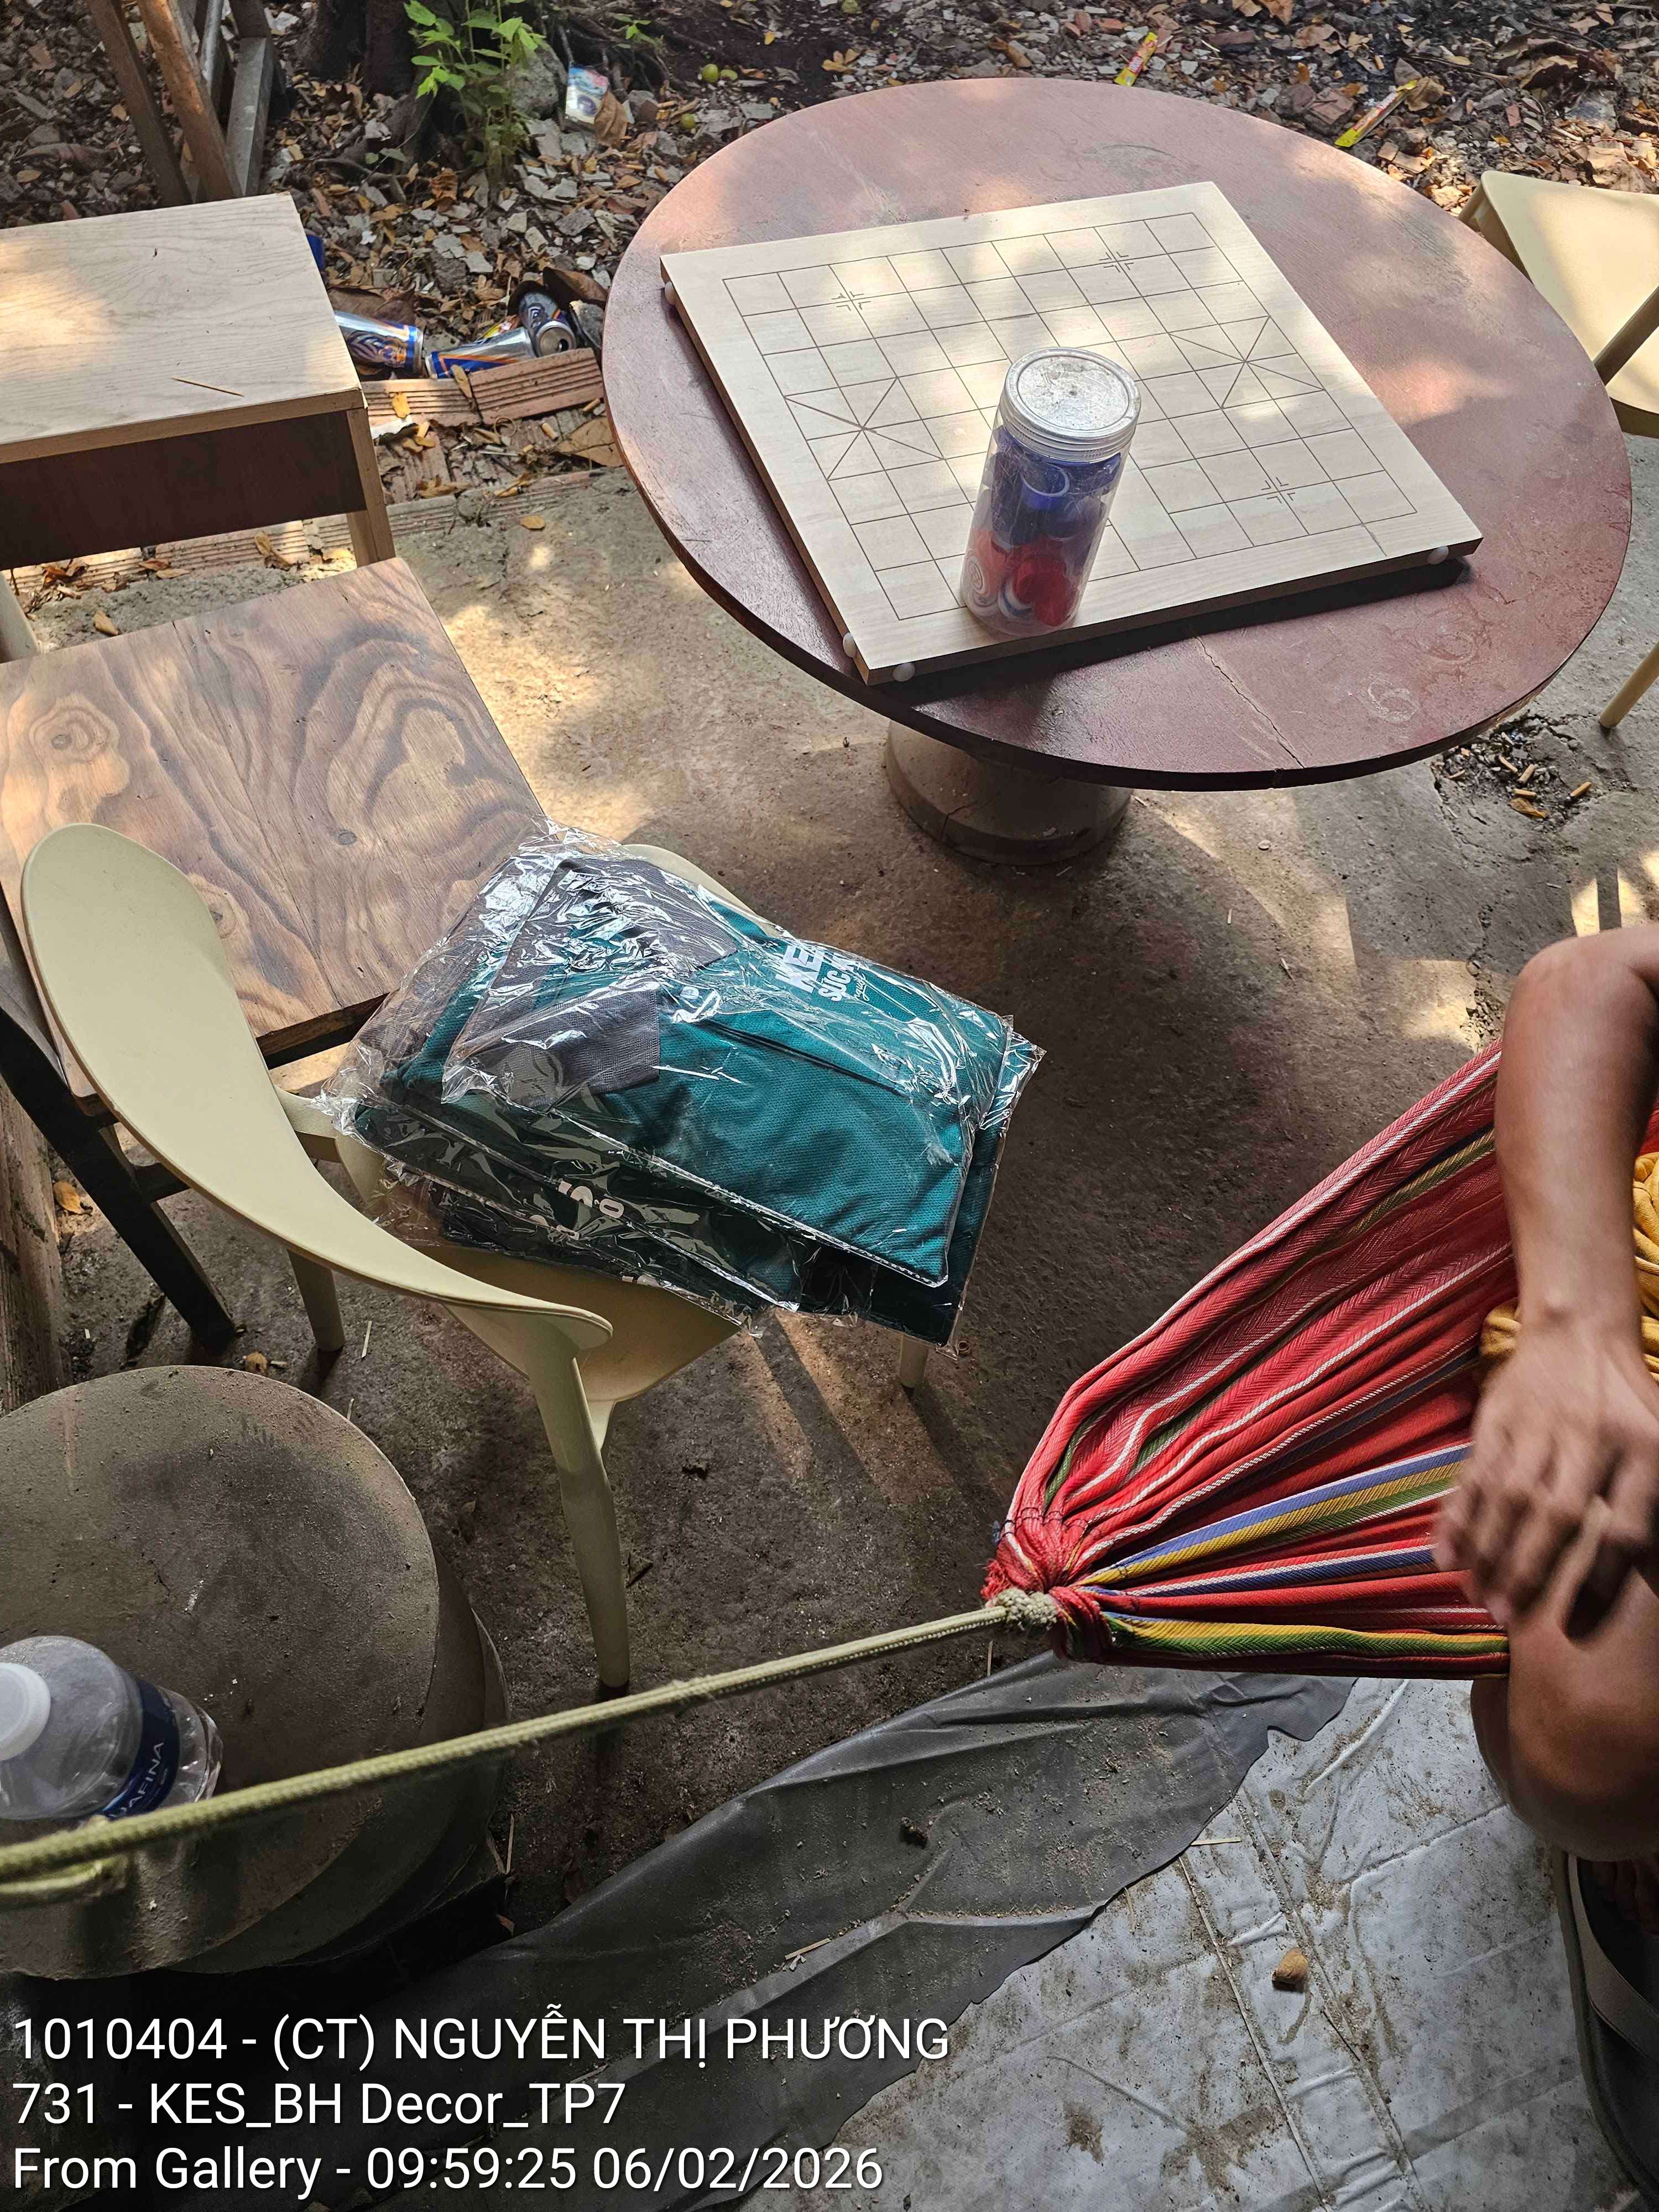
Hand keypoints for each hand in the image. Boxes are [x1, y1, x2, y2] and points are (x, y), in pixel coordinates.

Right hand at [1434, 1315, 1658, 1630]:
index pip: (1623, 1526)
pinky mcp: (1498, 1417)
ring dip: (1488, 1548)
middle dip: (1530, 1570)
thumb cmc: (1627, 1406)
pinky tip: (1444, 1552)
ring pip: (1510, 1495)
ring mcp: (1540, 1426)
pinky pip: (1475, 1472)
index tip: (1575, 1626)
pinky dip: (1458, 1513)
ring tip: (1475, 1594)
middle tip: (1506, 1617)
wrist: (1581, 1333)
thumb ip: (1647, 1507)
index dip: (1599, 1578)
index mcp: (1644, 1452)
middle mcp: (1591, 1439)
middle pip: (1558, 1513)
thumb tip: (1647, 1573)